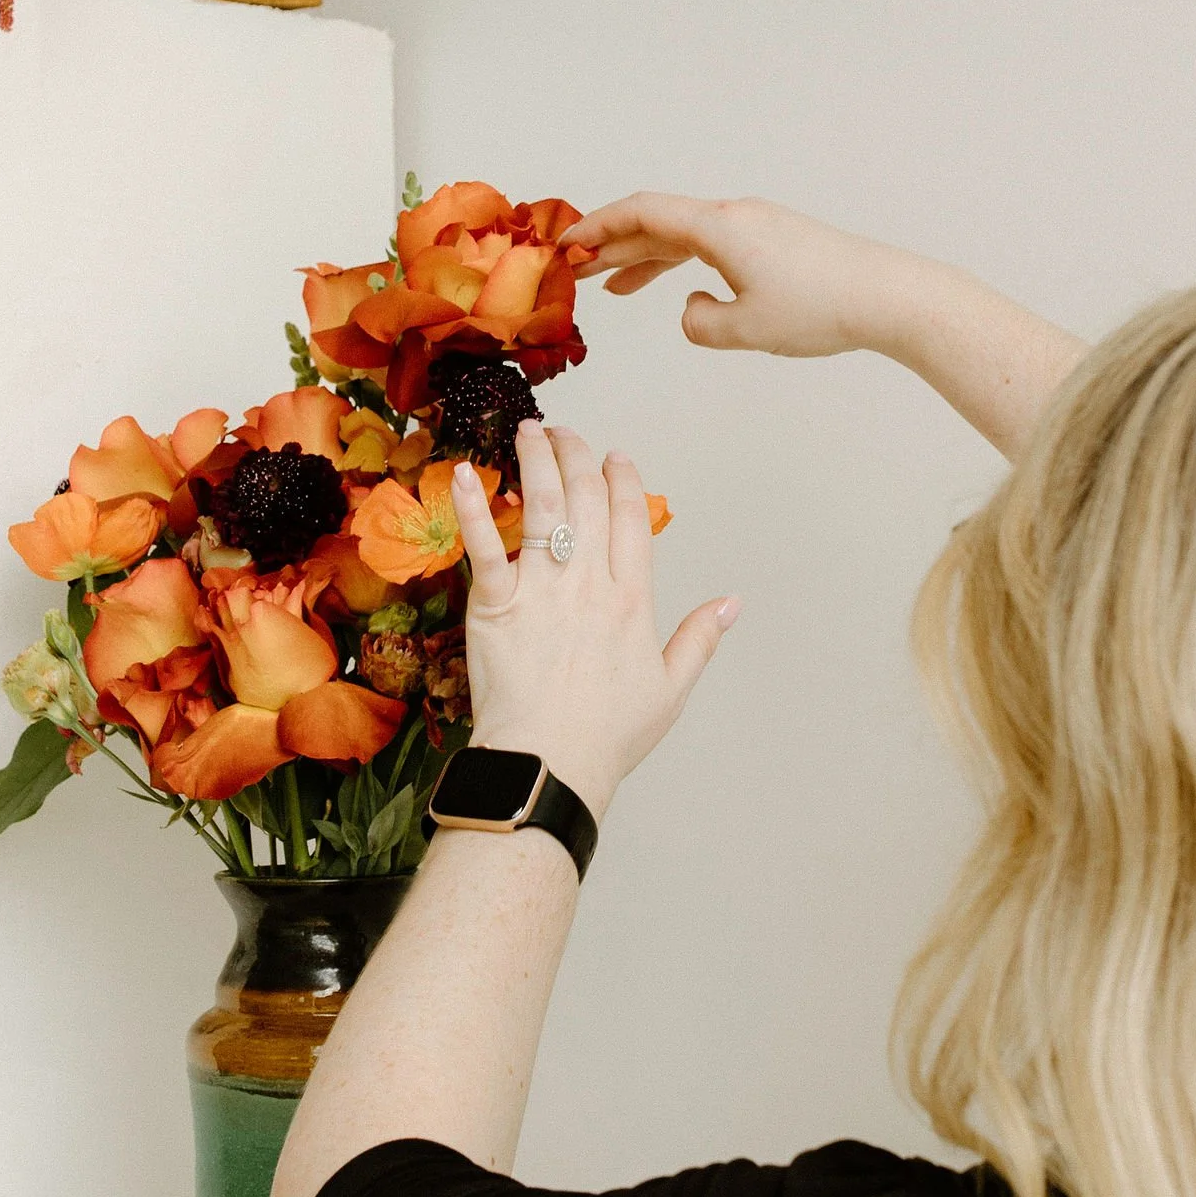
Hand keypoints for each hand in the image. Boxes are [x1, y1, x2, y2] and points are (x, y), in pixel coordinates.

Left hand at [449, 421, 738, 823]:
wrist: (549, 765)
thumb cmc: (607, 736)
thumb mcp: (670, 688)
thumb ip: (700, 638)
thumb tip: (732, 604)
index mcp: (632, 598)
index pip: (630, 517)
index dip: (624, 479)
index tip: (616, 456)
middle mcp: (589, 584)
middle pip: (586, 498)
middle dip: (577, 454)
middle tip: (564, 432)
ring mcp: (542, 590)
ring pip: (543, 507)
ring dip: (535, 460)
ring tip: (528, 431)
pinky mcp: (495, 606)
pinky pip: (483, 548)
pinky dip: (472, 509)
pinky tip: (463, 475)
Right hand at [563, 191, 905, 360]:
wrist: (889, 296)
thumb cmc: (822, 308)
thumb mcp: (745, 329)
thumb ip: (699, 324)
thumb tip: (692, 310)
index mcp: (719, 227)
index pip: (642, 213)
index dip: (597, 226)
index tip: (565, 244)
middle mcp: (734, 216)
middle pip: (659, 221)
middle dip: (613, 245)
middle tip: (575, 270)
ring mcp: (757, 226)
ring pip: (686, 235)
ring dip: (647, 258)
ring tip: (615, 288)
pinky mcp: (777, 243)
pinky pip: (714, 246)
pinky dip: (684, 264)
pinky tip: (678, 290)